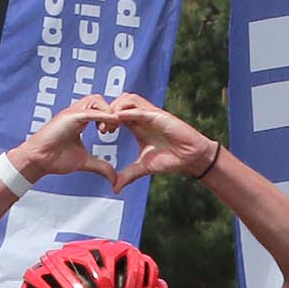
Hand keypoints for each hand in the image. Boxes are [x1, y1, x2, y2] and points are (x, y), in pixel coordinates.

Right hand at [6, 95, 116, 182]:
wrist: (38, 161)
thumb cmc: (55, 159)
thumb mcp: (84, 162)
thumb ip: (101, 166)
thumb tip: (114, 177)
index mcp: (81, 120)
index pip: (101, 109)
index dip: (111, 117)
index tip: (113, 132)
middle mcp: (77, 113)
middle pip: (100, 100)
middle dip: (111, 112)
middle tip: (111, 130)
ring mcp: (73, 113)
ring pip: (96, 100)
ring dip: (107, 112)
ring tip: (105, 129)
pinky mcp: (70, 117)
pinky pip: (90, 111)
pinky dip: (102, 115)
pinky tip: (109, 124)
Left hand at [81, 94, 215, 192]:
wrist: (189, 158)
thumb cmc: (169, 158)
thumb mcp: (143, 167)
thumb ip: (128, 174)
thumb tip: (114, 188)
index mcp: (137, 125)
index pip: (117, 113)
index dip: (105, 119)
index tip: (99, 132)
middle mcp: (142, 116)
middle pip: (120, 101)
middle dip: (108, 111)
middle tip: (102, 129)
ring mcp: (150, 114)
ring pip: (129, 99)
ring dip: (116, 109)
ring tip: (110, 126)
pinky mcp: (159, 116)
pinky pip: (141, 110)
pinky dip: (129, 112)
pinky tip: (119, 118)